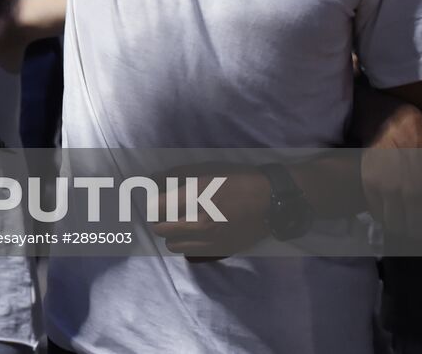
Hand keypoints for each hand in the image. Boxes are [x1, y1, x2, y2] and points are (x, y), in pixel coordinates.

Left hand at [150, 167, 270, 259]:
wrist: (270, 199)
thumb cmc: (237, 179)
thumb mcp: (206, 169)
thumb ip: (176, 174)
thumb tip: (154, 178)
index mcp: (194, 198)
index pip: (155, 208)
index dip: (151, 203)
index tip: (156, 200)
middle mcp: (199, 222)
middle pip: (160, 229)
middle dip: (158, 219)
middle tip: (166, 212)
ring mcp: (210, 239)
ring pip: (173, 244)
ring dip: (171, 234)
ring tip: (180, 224)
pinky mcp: (220, 249)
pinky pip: (190, 252)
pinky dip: (187, 243)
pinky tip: (195, 233)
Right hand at [361, 104, 421, 240]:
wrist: (397, 124)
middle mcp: (417, 195)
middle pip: (416, 233)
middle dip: (417, 228)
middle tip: (415, 216)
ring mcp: (392, 189)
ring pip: (395, 227)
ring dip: (399, 223)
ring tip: (400, 211)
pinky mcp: (372, 183)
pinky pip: (377, 213)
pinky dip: (382, 213)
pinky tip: (388, 201)